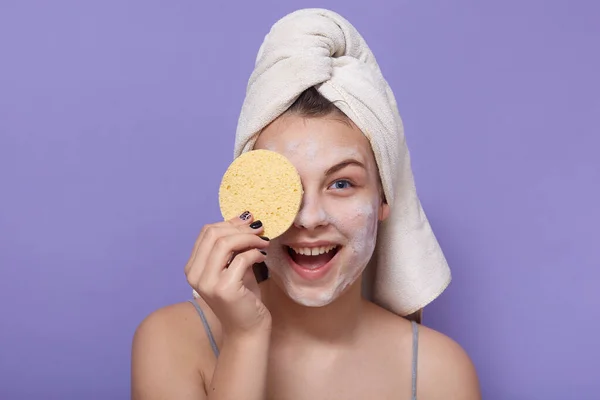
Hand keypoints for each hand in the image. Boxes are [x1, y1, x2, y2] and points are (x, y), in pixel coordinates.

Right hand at [184, 211, 271, 338]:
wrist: (247, 329)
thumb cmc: (242, 297)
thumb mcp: (232, 267)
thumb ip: (232, 246)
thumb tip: (244, 217)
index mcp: (193, 267)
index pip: (206, 232)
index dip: (229, 222)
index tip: (249, 222)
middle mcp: (195, 275)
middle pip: (214, 234)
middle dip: (240, 228)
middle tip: (260, 229)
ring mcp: (208, 282)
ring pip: (225, 243)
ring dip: (249, 238)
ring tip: (263, 241)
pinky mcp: (224, 289)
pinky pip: (241, 259)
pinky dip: (255, 253)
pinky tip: (262, 257)